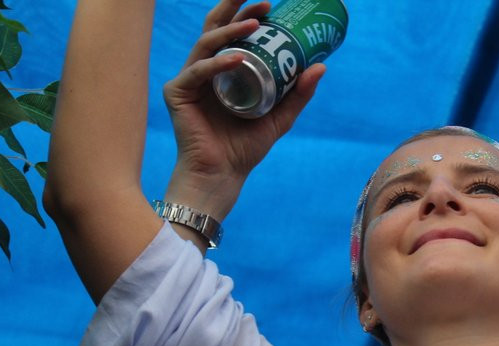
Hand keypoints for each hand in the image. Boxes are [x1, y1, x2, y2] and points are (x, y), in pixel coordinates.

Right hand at [162, 0, 325, 218]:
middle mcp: (203, 69)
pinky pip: (198, 71)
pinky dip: (217, 63)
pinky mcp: (177, 92)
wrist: (222, 175)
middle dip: (236, 8)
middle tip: (263, 2)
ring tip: (256, 25)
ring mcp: (189, 79)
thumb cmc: (245, 149)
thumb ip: (297, 94)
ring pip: (207, 43)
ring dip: (231, 30)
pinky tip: (236, 59)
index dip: (248, 15)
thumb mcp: (279, 117)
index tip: (271, 5)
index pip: (232, 33)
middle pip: (216, 27)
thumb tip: (321, 65)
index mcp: (223, 70)